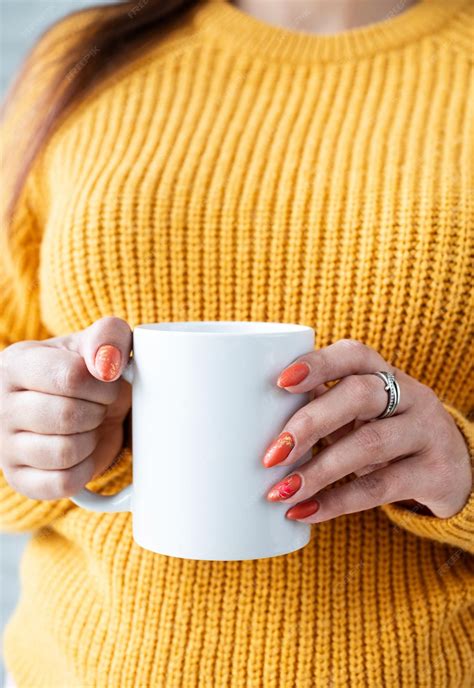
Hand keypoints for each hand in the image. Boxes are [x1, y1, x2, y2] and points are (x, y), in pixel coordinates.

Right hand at [0, 317, 131, 499]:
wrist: (88, 407)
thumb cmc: (90, 371)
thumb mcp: (102, 343)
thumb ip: (109, 336)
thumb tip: (106, 363)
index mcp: (16, 364)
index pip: (69, 377)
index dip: (103, 384)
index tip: (107, 382)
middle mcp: (1, 405)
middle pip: (67, 416)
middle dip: (98, 411)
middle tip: (99, 406)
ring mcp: (5, 446)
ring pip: (65, 451)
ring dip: (91, 440)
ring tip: (87, 426)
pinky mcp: (19, 479)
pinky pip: (62, 483)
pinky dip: (84, 469)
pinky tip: (82, 452)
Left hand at [263, 339, 471, 521]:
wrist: (454, 469)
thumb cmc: (388, 432)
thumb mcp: (364, 414)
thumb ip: (324, 407)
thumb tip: (255, 419)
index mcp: (385, 373)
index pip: (353, 354)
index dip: (317, 364)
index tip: (280, 383)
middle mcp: (410, 395)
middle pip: (358, 396)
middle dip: (309, 423)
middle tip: (271, 454)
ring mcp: (426, 432)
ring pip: (369, 444)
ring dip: (318, 470)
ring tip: (281, 491)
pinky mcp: (434, 473)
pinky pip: (381, 487)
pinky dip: (337, 502)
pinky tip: (305, 512)